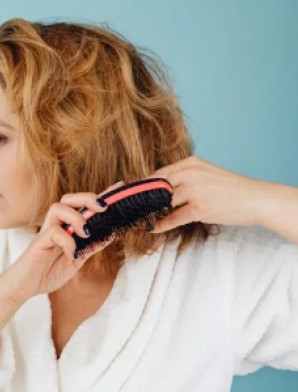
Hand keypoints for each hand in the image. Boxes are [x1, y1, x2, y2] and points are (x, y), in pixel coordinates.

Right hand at [0, 181, 125, 303]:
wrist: (24, 288)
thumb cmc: (46, 273)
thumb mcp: (75, 260)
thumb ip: (90, 247)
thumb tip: (110, 235)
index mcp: (64, 228)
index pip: (82, 206)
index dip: (100, 196)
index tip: (119, 186)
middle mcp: (55, 226)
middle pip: (67, 199)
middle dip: (87, 198)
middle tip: (103, 207)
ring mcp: (45, 233)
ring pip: (57, 208)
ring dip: (76, 217)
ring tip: (86, 232)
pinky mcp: (38, 243)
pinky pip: (53, 232)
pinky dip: (67, 242)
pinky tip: (72, 254)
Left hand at [146, 156, 277, 232]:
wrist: (258, 199)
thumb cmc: (232, 189)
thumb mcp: (207, 174)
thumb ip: (186, 178)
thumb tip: (163, 190)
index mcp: (190, 163)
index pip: (158, 174)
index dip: (144, 186)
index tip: (134, 196)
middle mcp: (190, 173)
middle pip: (155, 186)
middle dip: (142, 199)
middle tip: (132, 209)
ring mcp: (194, 190)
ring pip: (162, 202)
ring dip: (150, 212)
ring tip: (140, 219)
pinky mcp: (199, 207)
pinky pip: (174, 218)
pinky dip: (162, 224)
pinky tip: (154, 228)